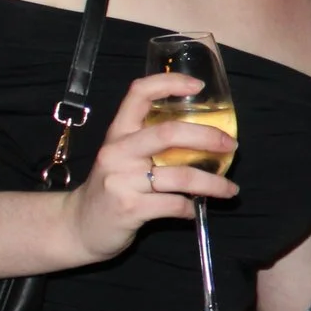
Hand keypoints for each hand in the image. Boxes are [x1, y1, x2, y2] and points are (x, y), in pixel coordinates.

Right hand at [64, 73, 237, 260]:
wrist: (79, 227)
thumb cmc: (111, 187)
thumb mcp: (122, 157)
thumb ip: (150, 144)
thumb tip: (202, 138)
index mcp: (118, 133)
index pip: (138, 93)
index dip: (169, 83)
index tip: (198, 86)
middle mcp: (118, 151)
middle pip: (168, 133)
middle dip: (207, 137)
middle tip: (231, 145)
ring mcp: (121, 180)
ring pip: (180, 175)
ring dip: (213, 183)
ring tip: (230, 189)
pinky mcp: (129, 208)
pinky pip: (174, 204)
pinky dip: (191, 207)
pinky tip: (196, 209)